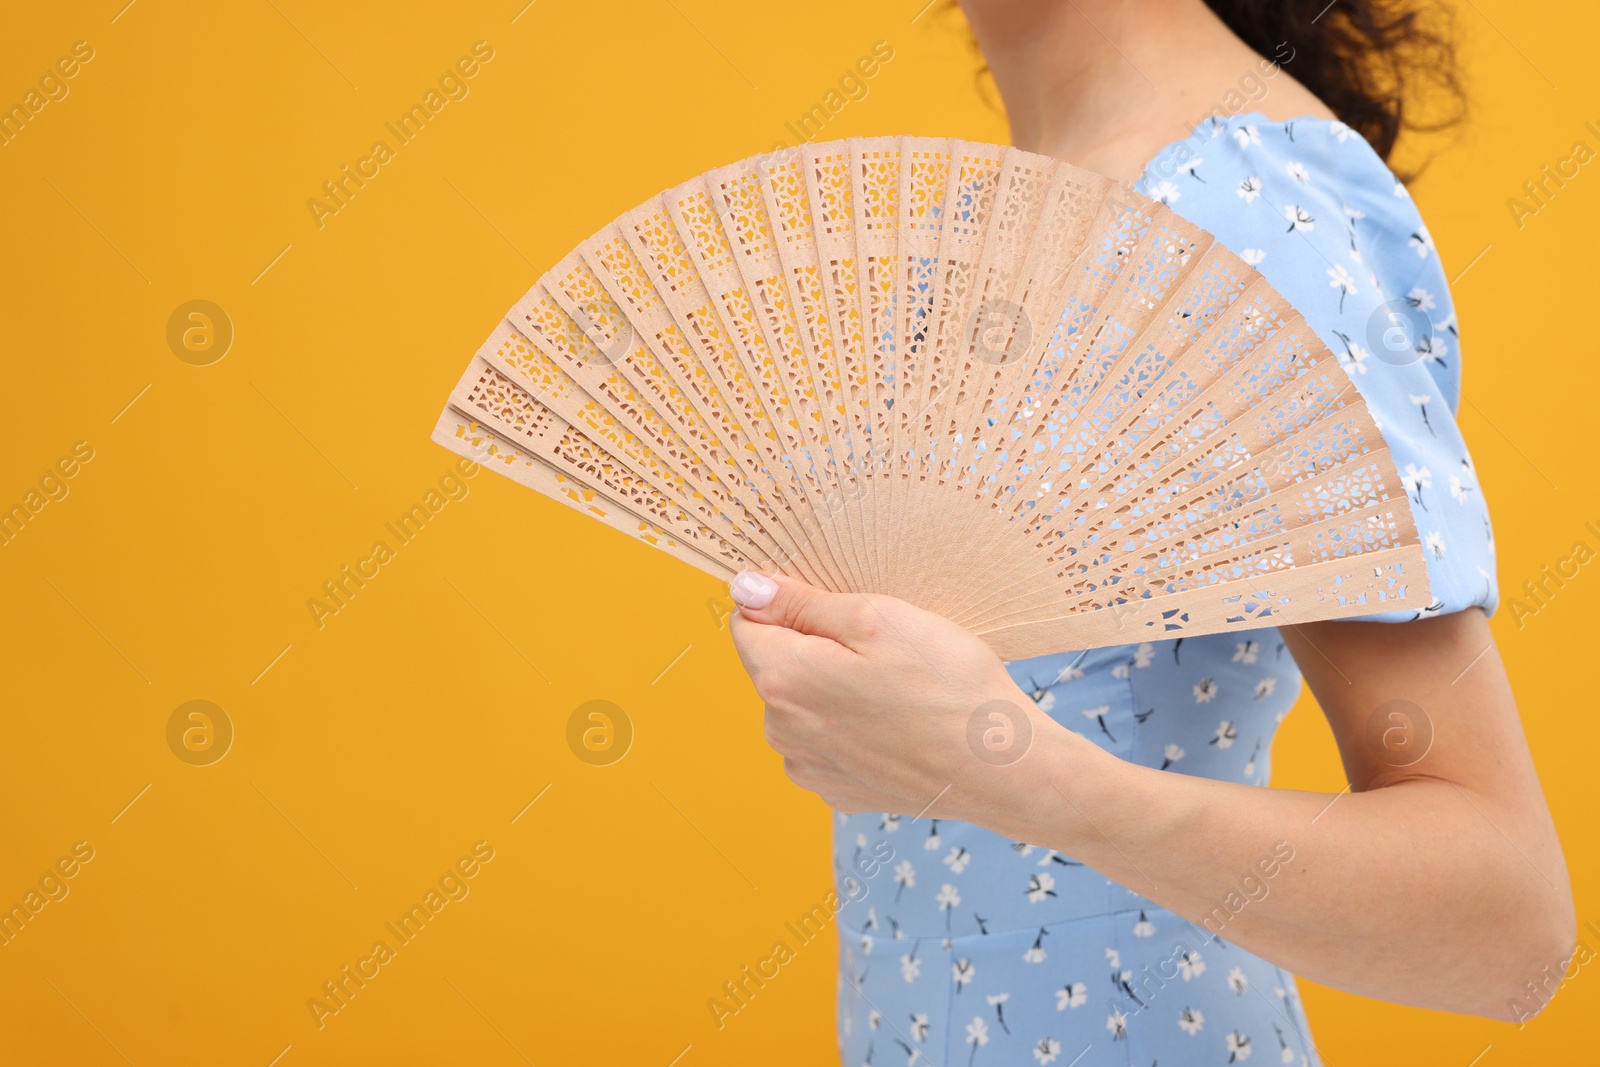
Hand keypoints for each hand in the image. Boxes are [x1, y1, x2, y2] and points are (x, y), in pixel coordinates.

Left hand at [725, 570, 1061, 821]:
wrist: (1002, 770)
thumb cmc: (947, 686)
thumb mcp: (876, 617)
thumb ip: (800, 603)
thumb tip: (745, 588)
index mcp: (782, 679)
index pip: (746, 622)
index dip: (788, 604)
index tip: (838, 607)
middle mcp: (781, 730)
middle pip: (775, 664)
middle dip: (815, 647)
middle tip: (881, 647)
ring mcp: (808, 767)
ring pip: (802, 703)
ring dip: (833, 688)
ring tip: (895, 688)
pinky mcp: (837, 791)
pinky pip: (827, 741)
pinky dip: (852, 726)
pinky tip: (897, 723)